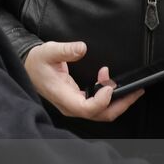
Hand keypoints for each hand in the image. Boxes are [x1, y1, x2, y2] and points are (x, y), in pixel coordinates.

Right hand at [24, 41, 143, 121]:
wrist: (28, 68)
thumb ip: (65, 50)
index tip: (109, 86)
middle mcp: (70, 105)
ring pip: (101, 113)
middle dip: (120, 104)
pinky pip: (98, 106)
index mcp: (63, 96)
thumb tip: (82, 48)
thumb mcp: (48, 51)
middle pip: (100, 115)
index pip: (86, 109)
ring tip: (127, 86)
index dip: (101, 101)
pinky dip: (109, 97)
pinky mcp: (78, 101)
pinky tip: (109, 83)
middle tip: (135, 91)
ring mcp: (75, 105)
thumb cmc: (37, 63)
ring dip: (117, 101)